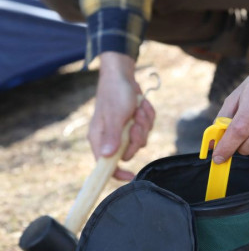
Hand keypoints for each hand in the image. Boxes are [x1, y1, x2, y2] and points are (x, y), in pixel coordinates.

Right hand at [88, 52, 155, 180]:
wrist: (122, 74)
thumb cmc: (115, 92)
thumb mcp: (116, 115)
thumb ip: (113, 136)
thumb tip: (107, 157)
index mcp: (99, 138)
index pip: (105, 165)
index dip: (117, 173)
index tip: (131, 176)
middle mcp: (110, 137)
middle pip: (129, 152)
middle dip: (137, 137)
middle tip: (135, 121)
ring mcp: (122, 131)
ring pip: (141, 140)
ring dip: (144, 123)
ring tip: (137, 109)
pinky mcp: (132, 123)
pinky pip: (146, 128)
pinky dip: (147, 116)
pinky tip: (141, 105)